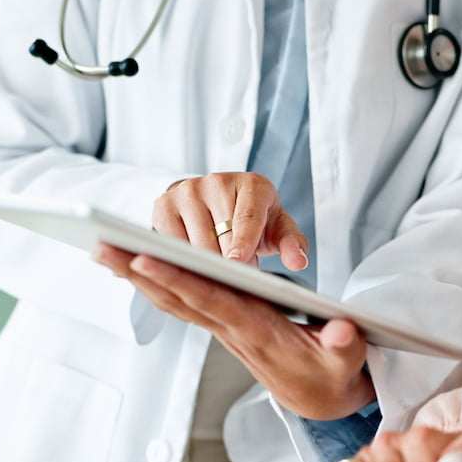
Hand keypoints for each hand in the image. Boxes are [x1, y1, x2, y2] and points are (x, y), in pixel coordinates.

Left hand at [93, 246, 374, 419]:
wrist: (320, 399)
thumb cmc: (333, 374)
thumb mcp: (347, 363)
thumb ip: (345, 346)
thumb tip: (341, 330)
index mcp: (258, 332)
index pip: (211, 302)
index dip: (178, 281)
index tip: (145, 259)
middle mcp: (232, 329)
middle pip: (177, 298)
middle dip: (139, 273)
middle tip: (100, 247)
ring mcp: (223, 328)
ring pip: (172, 300)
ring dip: (137, 277)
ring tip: (103, 250)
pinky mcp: (223, 324)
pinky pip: (181, 302)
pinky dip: (154, 284)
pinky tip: (132, 267)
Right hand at [154, 172, 307, 268]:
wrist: (217, 204)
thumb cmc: (255, 221)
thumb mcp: (278, 230)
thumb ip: (292, 245)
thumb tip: (298, 262)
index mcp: (252, 185)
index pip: (248, 216)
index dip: (244, 240)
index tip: (238, 261)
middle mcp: (217, 182)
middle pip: (220, 235)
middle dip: (229, 265)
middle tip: (237, 279)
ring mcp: (187, 191)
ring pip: (194, 242)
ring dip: (206, 266)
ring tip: (218, 271)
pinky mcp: (164, 205)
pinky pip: (171, 243)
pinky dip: (182, 261)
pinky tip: (193, 265)